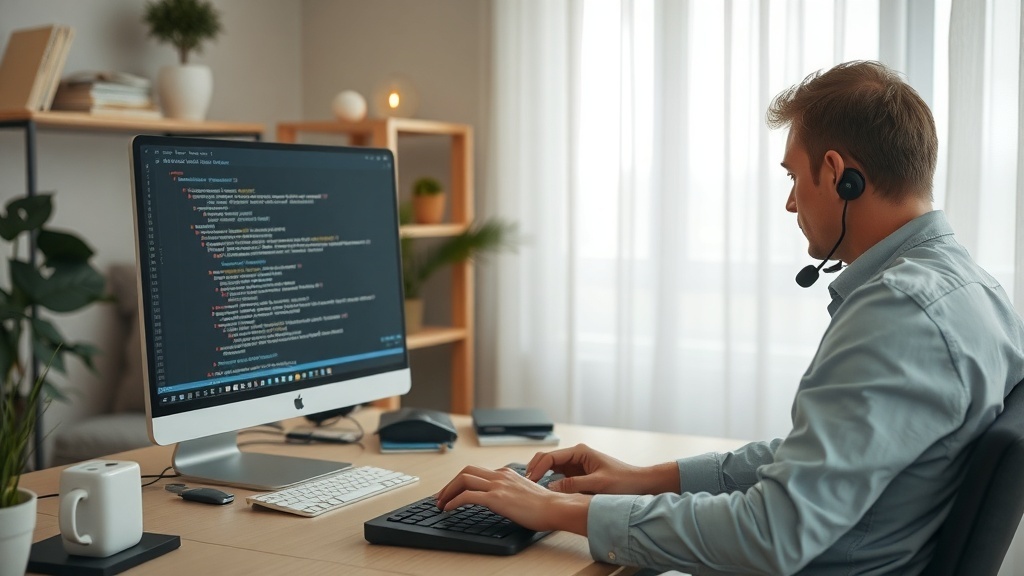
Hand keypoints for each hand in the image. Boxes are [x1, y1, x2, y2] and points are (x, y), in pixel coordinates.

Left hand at [434, 465, 590, 533]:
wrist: (555, 508)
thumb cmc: (545, 505)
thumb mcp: (524, 492)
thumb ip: (510, 491)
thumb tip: (501, 500)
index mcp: (506, 473)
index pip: (477, 471)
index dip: (461, 481)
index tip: (453, 491)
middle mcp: (500, 475)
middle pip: (466, 471)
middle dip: (450, 483)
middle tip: (441, 496)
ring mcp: (498, 485)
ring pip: (463, 480)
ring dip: (447, 491)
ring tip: (440, 503)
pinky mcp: (497, 498)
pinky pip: (468, 496)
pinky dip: (454, 501)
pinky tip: (448, 508)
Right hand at [526, 443, 678, 494]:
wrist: (639, 484)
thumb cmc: (623, 480)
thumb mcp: (598, 484)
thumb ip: (574, 485)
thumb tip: (551, 488)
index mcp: (579, 452)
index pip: (550, 457)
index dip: (537, 468)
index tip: (529, 480)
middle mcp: (576, 456)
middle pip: (547, 460)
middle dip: (534, 470)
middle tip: (524, 484)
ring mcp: (576, 466)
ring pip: (551, 469)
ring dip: (541, 476)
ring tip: (530, 488)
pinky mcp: (578, 475)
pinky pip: (559, 477)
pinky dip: (549, 482)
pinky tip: (543, 491)